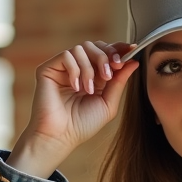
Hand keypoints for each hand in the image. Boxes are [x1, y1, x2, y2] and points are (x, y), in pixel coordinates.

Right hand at [9, 40, 140, 177]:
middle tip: (108, 74)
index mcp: (93, 75)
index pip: (105, 52)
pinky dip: (75, 70)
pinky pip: (66, 55)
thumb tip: (134, 61)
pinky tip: (75, 87)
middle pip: (94, 45)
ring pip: (81, 48)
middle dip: (105, 56)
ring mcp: (62, 68)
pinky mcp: (48, 68)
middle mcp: (77, 68)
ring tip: (89, 89)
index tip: (130, 49)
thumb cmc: (83, 125)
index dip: (118, 48)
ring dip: (89, 68)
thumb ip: (119, 82)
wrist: (61, 136)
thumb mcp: (108, 104)